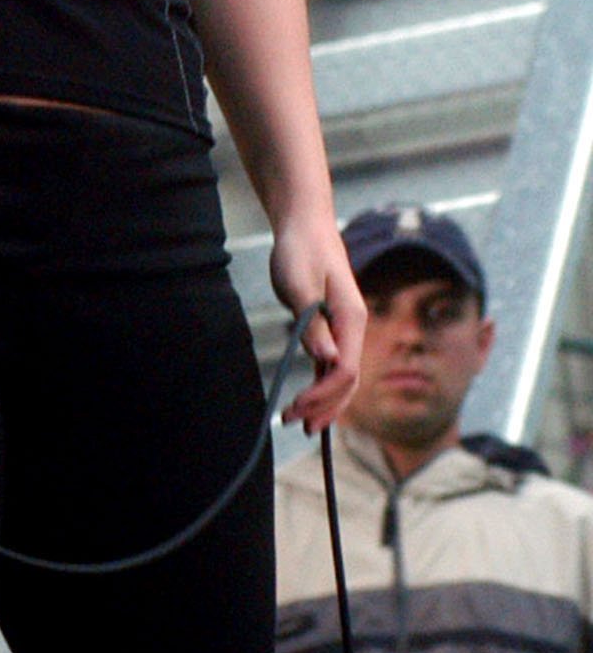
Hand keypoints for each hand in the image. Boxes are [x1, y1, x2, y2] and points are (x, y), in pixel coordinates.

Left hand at [273, 213, 364, 432]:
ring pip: (341, 376)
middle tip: (298, 426)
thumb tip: (328, 361)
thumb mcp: (299, 284)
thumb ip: (313, 323)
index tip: (299, 407)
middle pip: (347, 380)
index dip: (324, 394)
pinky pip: (331, 365)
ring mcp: (343, 330)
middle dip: (326, 406)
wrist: (305, 227)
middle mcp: (353, 328)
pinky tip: (309, 400)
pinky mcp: (329, 327)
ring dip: (324, 401)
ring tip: (302, 423)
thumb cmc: (301, 250)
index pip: (345, 370)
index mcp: (352, 319)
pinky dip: (321, 385)